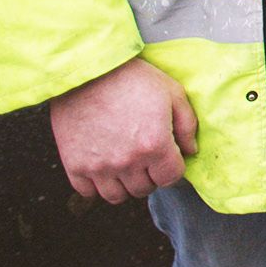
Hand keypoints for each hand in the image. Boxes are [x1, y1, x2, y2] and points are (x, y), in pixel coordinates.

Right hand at [49, 57, 197, 203]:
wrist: (88, 70)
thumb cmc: (132, 78)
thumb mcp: (172, 92)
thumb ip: (187, 124)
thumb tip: (190, 150)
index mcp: (154, 145)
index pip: (171, 178)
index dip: (172, 167)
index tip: (167, 156)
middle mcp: (127, 162)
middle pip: (145, 189)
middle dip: (150, 174)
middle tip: (145, 156)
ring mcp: (99, 166)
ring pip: (117, 196)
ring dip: (125, 183)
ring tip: (125, 163)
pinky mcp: (75, 165)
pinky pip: (89, 192)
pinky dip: (97, 184)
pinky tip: (103, 165)